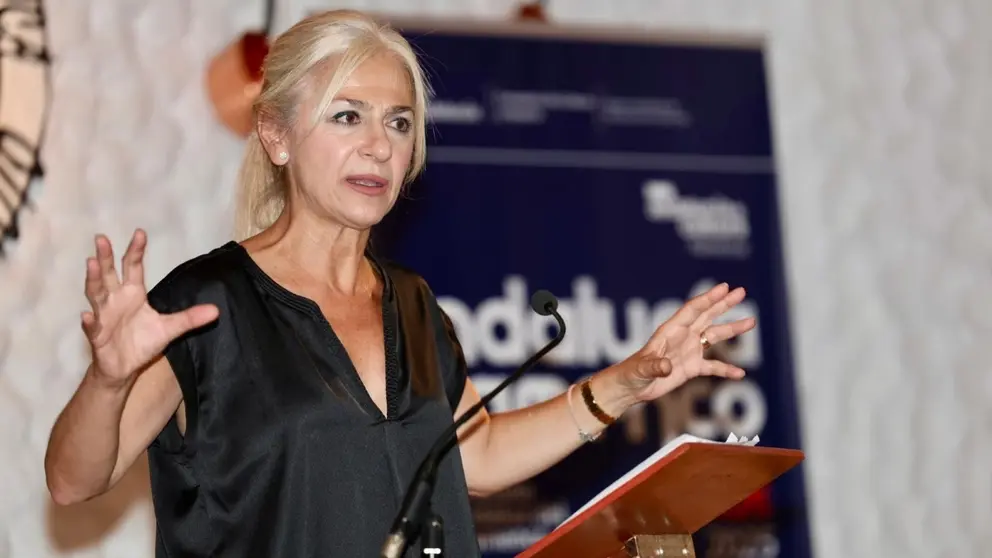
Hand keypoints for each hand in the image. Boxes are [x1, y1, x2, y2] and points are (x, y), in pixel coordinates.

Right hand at [81, 229, 218, 385]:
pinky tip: (87, 315)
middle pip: (108, 274)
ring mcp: (103, 316)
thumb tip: (216, 310)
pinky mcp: (97, 335)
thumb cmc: (143, 342)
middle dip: (105, 257)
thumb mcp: (170, 328)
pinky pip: (92, 327)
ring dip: (93, 279)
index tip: (140, 232)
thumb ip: (190, 318)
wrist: (124, 367)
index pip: (133, 268)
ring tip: (91, 263)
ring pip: (95, 294)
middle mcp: (115, 300)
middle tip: (102, 238)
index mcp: (133, 294)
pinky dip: (89, 321)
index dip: (135, 251)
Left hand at [616, 282, 755, 402]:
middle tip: (741, 291)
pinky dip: (726, 370)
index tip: (724, 288)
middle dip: (723, 304)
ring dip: (732, 329)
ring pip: (714, 336)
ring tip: (751, 322)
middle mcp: (682, 337)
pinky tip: (740, 373)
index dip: (708, 298)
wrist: (629, 388)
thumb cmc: (630, 374)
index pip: (692, 310)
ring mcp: (688, 351)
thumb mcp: (641, 369)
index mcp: (670, 331)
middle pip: (707, 316)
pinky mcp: (691, 368)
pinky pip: (713, 367)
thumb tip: (667, 366)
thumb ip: (654, 366)